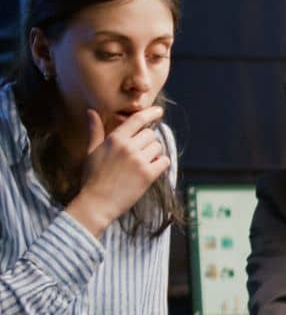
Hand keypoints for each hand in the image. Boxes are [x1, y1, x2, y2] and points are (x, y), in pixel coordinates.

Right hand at [68, 106, 170, 235]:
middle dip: (148, 141)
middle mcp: (128, 147)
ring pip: (158, 147)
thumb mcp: (91, 151)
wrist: (97, 203)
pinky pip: (164, 161)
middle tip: (141, 152)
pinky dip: (161, 164)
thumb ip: (95, 130)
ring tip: (143, 163)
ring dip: (154, 153)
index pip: (137, 119)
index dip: (151, 113)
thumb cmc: (92, 178)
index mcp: (115, 139)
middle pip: (150, 134)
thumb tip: (91, 110)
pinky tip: (152, 169)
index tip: (159, 112)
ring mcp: (139, 161)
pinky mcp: (148, 176)